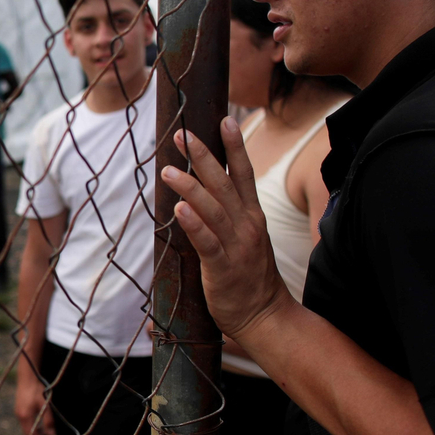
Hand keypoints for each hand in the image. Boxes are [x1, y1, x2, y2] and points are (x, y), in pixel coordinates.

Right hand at [13, 368, 54, 434]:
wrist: (27, 378)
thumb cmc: (37, 390)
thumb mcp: (45, 405)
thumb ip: (48, 420)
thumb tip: (51, 434)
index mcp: (25, 416)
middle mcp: (19, 416)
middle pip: (28, 434)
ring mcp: (18, 412)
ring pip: (26, 428)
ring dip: (36, 433)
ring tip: (46, 434)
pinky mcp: (19, 409)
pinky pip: (25, 422)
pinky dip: (33, 426)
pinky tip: (40, 424)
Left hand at [158, 119, 292, 342]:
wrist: (265, 316)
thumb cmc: (249, 278)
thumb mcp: (244, 240)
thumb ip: (226, 217)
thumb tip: (198, 197)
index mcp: (252, 216)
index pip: (244, 173)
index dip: (235, 146)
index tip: (225, 119)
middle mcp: (247, 225)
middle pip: (224, 183)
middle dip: (204, 157)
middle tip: (182, 134)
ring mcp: (237, 246)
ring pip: (212, 209)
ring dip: (190, 187)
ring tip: (168, 169)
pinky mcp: (223, 268)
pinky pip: (207, 242)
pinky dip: (194, 224)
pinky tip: (179, 209)